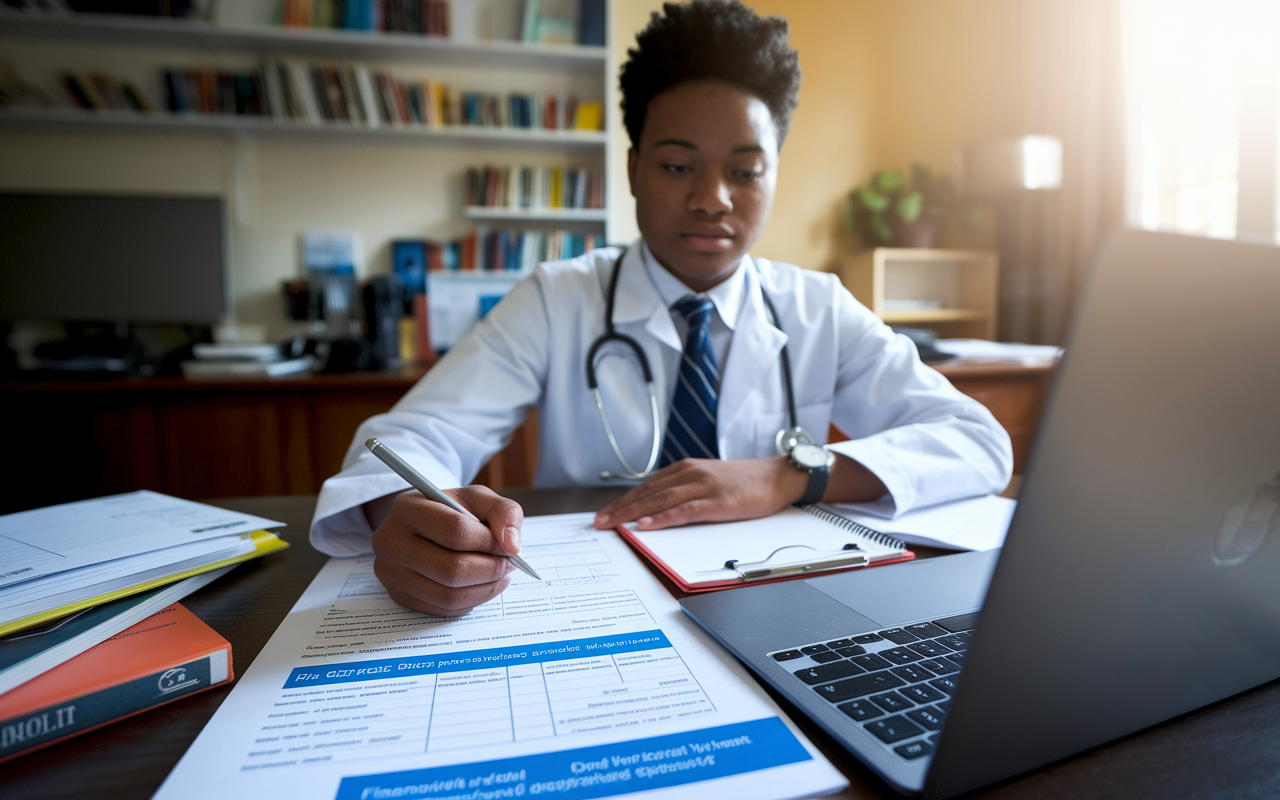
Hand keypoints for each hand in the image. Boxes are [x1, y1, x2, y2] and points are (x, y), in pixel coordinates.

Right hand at [367, 486, 522, 616]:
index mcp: (408, 509)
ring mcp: (392, 573)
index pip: (455, 531)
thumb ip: (503, 512)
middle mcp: (391, 543)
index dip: (489, 542)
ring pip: (448, 595)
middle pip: (451, 570)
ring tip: (500, 575)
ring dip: (485, 589)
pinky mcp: (400, 596)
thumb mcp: (478, 498)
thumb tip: (512, 546)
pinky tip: (481, 585)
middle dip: (490, 570)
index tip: (508, 545)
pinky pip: (443, 609)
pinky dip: (471, 600)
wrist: (417, 524)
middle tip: (509, 564)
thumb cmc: (450, 509)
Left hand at [592, 457, 806, 530]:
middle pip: (647, 493)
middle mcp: (690, 474)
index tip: (603, 514)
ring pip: (660, 501)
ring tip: (612, 524)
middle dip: (620, 508)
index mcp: (686, 470)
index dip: (623, 501)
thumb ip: (685, 492)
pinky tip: (646, 525)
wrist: (779, 476)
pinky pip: (684, 511)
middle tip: (598, 523)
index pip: (646, 486)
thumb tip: (658, 510)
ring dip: (633, 513)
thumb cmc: (746, 483)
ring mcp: (703, 487)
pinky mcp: (717, 501)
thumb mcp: (710, 482)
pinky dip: (663, 518)